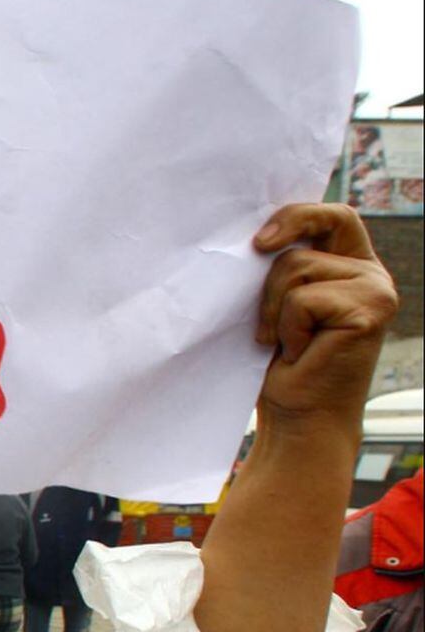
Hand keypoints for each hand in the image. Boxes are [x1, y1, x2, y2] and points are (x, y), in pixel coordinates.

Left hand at [251, 205, 398, 427]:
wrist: (297, 416)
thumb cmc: (279, 363)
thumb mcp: (276, 304)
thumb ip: (281, 267)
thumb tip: (255, 236)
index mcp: (349, 265)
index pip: (332, 216)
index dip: (297, 215)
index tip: (259, 240)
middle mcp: (369, 273)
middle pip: (313, 232)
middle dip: (274, 261)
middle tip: (258, 294)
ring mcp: (375, 291)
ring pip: (297, 267)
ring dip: (273, 307)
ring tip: (282, 341)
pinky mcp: (370, 311)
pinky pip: (303, 300)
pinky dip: (287, 327)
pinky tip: (298, 352)